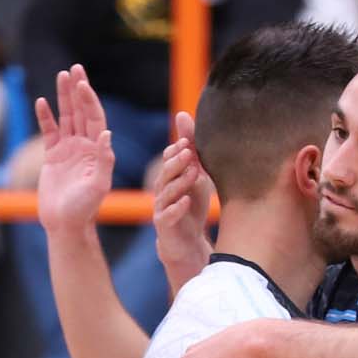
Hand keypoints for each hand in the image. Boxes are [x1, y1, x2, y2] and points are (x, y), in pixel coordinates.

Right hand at [32, 65, 117, 234]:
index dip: (89, 100)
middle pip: (82, 112)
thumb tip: (106, 133)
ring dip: (64, 96)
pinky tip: (41, 102)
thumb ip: (104, 160)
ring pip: (67, 117)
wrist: (66, 224)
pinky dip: (45, 117)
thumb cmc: (85, 209)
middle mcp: (85, 146)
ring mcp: (69, 149)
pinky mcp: (53, 156)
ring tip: (61, 75)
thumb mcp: (98, 185)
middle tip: (75, 68)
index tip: (82, 83)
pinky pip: (49, 131)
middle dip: (79, 90)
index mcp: (98, 150)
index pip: (95, 119)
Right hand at [149, 113, 215, 294]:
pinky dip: (177, 209)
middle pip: (166, 173)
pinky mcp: (164, 226)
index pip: (169, 160)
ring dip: (180, 182)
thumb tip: (183, 115)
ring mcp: (162, 208)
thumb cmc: (191, 206)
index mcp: (169, 178)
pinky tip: (186, 202)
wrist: (187, 242)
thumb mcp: (196, 177)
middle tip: (189, 151)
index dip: (177, 151)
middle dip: (177, 162)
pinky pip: (167, 216)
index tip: (188, 141)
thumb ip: (192, 152)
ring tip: (193, 174)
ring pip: (167, 193)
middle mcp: (162, 191)